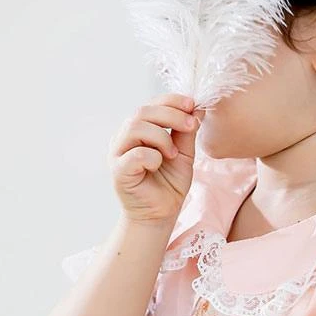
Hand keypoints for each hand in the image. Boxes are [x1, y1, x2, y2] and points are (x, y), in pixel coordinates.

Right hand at [109, 92, 204, 225]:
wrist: (161, 214)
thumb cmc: (169, 184)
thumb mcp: (184, 154)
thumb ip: (186, 132)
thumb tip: (197, 107)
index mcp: (140, 129)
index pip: (152, 104)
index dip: (171, 101)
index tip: (192, 105)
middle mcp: (125, 137)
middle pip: (143, 111)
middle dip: (171, 115)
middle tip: (191, 125)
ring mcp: (118, 153)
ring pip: (136, 128)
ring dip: (161, 137)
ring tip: (173, 154)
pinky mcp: (118, 170)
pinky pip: (134, 154)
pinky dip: (152, 156)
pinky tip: (158, 165)